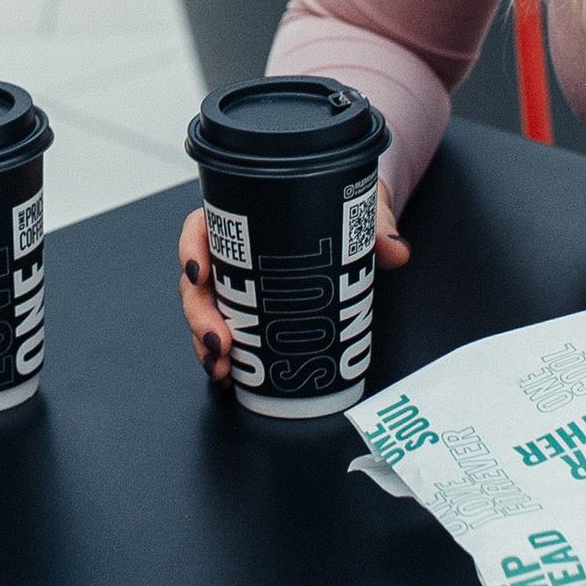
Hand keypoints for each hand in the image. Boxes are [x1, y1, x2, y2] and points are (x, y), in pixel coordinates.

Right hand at [178, 185, 408, 387]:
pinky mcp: (252, 313)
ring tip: (222, 367)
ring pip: (206, 313)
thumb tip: (395, 249)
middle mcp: (233, 255)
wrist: (352, 227)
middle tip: (220, 341)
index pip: (200, 227)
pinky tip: (231, 377)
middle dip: (200, 315)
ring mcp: (239, 287)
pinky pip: (226, 334)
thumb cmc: (340, 209)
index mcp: (244, 220)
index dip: (190, 249)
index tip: (199, 272)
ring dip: (206, 343)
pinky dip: (224, 357)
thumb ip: (376, 225)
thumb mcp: (357, 208)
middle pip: (198, 283)